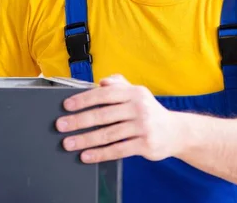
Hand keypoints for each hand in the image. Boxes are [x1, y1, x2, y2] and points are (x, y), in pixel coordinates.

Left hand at [56, 74, 182, 163]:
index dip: (84, 99)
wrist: (176, 132)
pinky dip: (100, 154)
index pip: (104, 94)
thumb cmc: (149, 110)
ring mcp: (142, 127)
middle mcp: (138, 108)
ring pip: (108, 134)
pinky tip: (86, 156)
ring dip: (85, 139)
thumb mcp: (136, 93)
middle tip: (61, 126)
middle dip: (79, 121)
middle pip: (103, 114)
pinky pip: (118, 150)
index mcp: (133, 93)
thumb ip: (118, 84)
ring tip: (68, 143)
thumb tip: (101, 81)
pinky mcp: (145, 145)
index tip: (66, 105)